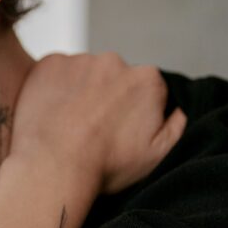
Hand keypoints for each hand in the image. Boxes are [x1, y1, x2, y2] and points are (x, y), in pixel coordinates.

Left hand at [9, 52, 186, 194]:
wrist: (53, 166)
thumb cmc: (104, 164)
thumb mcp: (156, 154)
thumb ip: (175, 126)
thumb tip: (177, 110)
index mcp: (147, 79)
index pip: (147, 90)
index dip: (134, 112)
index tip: (120, 131)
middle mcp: (115, 62)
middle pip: (115, 78)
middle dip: (107, 98)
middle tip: (93, 129)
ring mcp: (80, 61)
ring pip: (84, 74)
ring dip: (80, 92)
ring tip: (70, 125)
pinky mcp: (50, 64)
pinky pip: (56, 73)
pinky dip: (54, 88)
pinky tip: (52, 114)